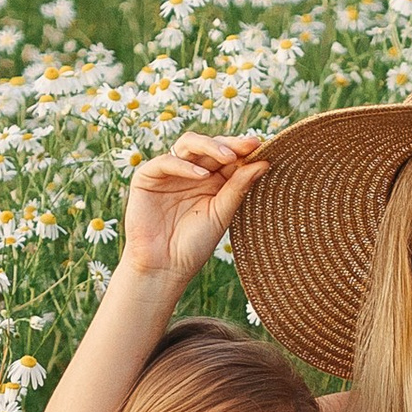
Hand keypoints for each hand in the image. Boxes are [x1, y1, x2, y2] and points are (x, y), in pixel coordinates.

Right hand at [122, 134, 273, 284]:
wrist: (164, 268)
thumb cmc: (194, 245)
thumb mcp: (221, 214)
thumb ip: (238, 188)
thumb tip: (263, 163)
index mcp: (211, 180)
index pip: (227, 155)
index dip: (243, 149)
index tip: (262, 146)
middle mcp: (191, 172)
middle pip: (210, 145)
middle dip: (230, 144)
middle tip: (249, 145)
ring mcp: (169, 173)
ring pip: (188, 144)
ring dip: (210, 146)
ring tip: (229, 157)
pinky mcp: (147, 178)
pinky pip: (166, 162)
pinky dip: (184, 166)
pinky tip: (202, 176)